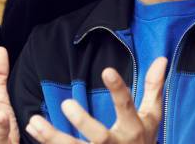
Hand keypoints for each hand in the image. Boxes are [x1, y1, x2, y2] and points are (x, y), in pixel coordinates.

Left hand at [25, 57, 167, 143]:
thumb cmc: (143, 141)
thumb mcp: (151, 116)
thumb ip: (154, 88)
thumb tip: (161, 59)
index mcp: (134, 128)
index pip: (127, 106)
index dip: (118, 89)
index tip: (106, 70)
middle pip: (99, 136)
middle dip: (83, 121)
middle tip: (65, 104)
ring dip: (53, 138)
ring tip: (35, 124)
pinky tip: (33, 135)